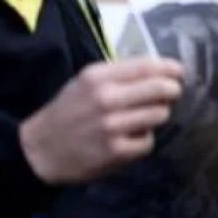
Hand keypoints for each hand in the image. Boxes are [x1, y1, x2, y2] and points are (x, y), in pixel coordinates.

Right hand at [19, 58, 183, 184]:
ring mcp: (112, 126)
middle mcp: (106, 99)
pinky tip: (130, 139)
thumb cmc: (67, 112)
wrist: (39, 150)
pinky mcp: (116, 151)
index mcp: (98, 77)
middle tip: (172, 93)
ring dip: (157, 116)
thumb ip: (118, 75)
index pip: (146, 66)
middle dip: (172, 91)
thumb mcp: (84, 83)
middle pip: (160, 90)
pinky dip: (143, 140)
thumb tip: (158, 71)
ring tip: (144, 117)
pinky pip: (148, 141)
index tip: (179, 71)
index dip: (169, 68)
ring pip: (159, 115)